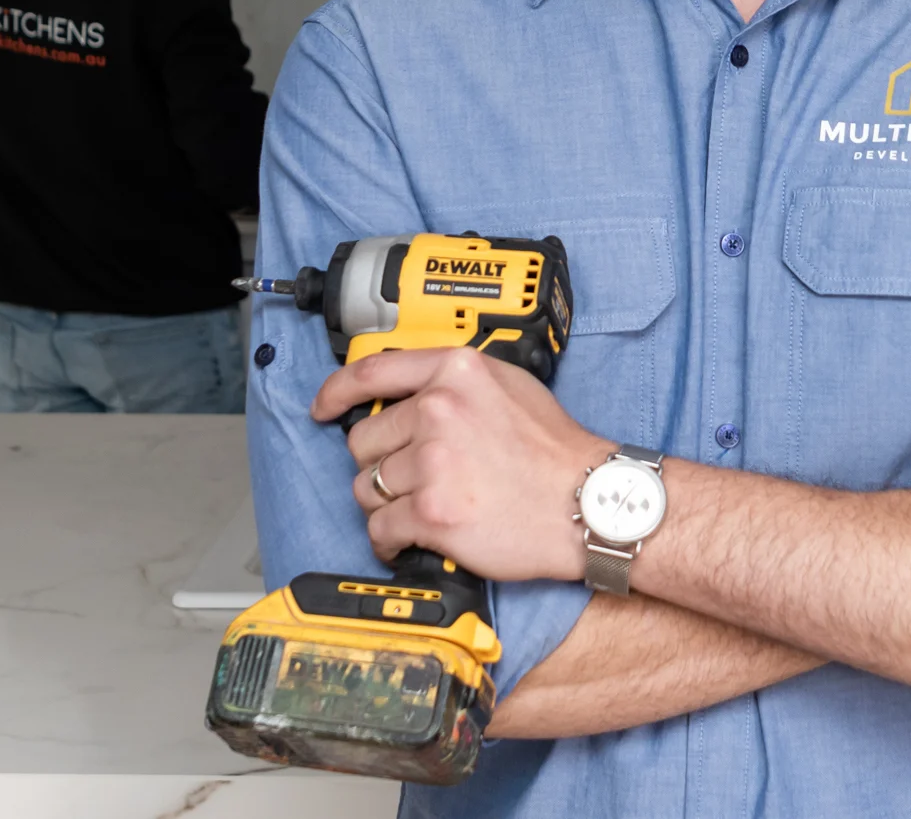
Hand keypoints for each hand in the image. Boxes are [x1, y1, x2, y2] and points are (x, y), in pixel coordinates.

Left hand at [313, 347, 608, 582]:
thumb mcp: (508, 387)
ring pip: (367, 487)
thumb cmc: (554, 452)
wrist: (587, 502)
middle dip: (382, 463)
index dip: (335, 393)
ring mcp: (433, 461)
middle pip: (364, 440)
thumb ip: (456, 384)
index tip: (323, 408)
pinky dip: (390, 539)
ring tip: (424, 508)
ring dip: (387, 503)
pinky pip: (380, 528)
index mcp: (456, 371)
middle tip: (417, 478)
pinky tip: (413, 538)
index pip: (371, 373)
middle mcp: (439, 409)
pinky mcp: (431, 511)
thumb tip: (408, 398)